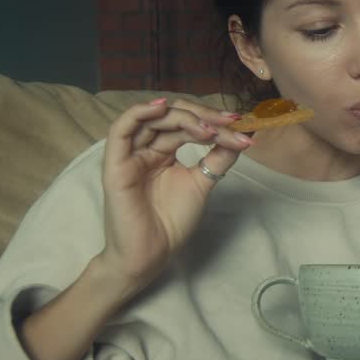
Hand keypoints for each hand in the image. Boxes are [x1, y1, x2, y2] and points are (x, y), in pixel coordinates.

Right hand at [95, 98, 251, 296]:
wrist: (152, 253)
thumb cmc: (172, 222)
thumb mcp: (202, 183)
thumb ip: (218, 157)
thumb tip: (244, 133)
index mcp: (163, 152)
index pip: (187, 124)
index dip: (212, 120)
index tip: (240, 124)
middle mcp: (146, 149)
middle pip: (173, 117)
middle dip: (204, 117)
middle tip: (229, 123)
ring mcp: (130, 154)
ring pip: (153, 119)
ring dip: (183, 117)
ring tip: (208, 128)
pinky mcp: (115, 164)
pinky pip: (121, 129)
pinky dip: (140, 112)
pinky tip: (162, 107)